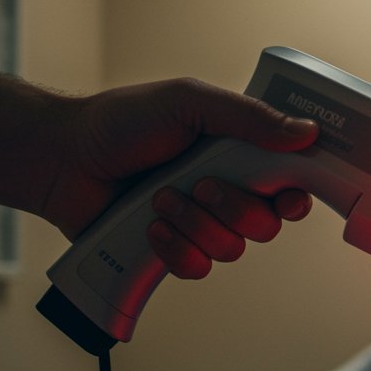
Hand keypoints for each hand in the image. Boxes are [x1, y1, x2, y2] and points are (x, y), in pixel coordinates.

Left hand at [43, 78, 317, 278]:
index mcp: (239, 153)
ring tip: (159, 199)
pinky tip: (150, 227)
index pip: (290, 183)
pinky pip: (199, 268)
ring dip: (195, 224)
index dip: (296, 197)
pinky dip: (176, 249)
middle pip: (268, 224)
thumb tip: (306, 132)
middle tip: (202, 185)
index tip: (287, 198)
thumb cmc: (122, 121)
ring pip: (233, 248)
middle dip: (235, 208)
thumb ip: (248, 117)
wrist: (64, 157)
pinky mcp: (174, 253)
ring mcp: (201, 225)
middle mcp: (227, 191)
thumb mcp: (189, 102)